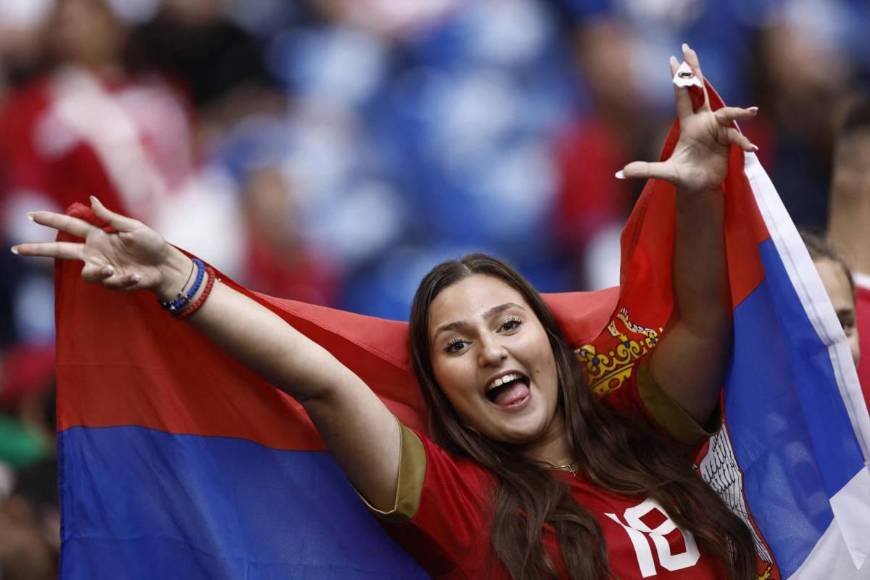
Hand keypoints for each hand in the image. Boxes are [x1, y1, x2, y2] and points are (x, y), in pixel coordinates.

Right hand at [11, 196, 189, 298]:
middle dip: (38, 250)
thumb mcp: (133, 227)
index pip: (70, 226)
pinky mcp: (114, 283)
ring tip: (113, 271)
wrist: (167, 266)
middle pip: (61, 251)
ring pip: (87, 274)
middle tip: (17, 248)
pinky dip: (126, 279)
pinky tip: (138, 276)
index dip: (52, 221)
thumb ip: (110, 217)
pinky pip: (112, 283)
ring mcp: (103, 269)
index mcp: (99, 236)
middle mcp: (96, 253)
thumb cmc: (152, 245)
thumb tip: (90, 198)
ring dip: (99, 273)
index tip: (31, 215)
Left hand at [618, 43, 757, 193]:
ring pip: (728, 114)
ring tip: (752, 112)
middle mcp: (703, 122)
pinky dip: (744, 142)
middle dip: (695, 70)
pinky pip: (737, 137)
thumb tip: (621, 172)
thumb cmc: (683, 178)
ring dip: (738, 113)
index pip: (682, 96)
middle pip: (700, 90)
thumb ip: (645, 170)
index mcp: (688, 125)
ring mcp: (717, 130)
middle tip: (689, 48)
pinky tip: (751, 148)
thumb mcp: (664, 173)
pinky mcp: (728, 141)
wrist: (700, 190)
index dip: (679, 78)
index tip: (675, 57)